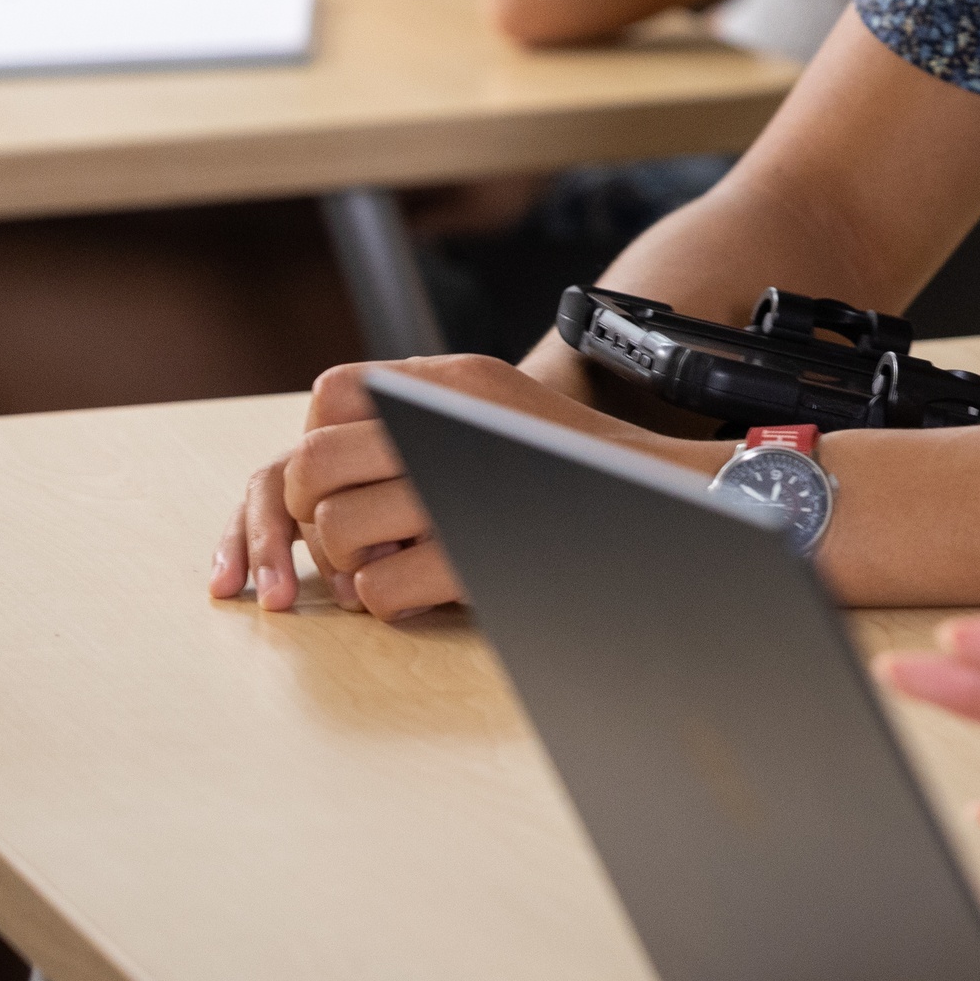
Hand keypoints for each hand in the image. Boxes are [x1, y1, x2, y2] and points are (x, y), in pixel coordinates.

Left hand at [208, 352, 715, 618]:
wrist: (666, 496)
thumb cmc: (576, 461)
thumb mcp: (499, 401)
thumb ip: (427, 406)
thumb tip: (337, 446)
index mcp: (451, 379)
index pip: (330, 396)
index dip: (323, 445)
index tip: (354, 478)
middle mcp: (448, 421)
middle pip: (313, 463)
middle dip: (315, 510)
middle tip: (356, 536)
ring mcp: (460, 486)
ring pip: (338, 527)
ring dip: (351, 560)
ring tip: (390, 564)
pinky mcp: (474, 554)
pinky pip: (379, 588)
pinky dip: (388, 601)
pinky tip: (421, 592)